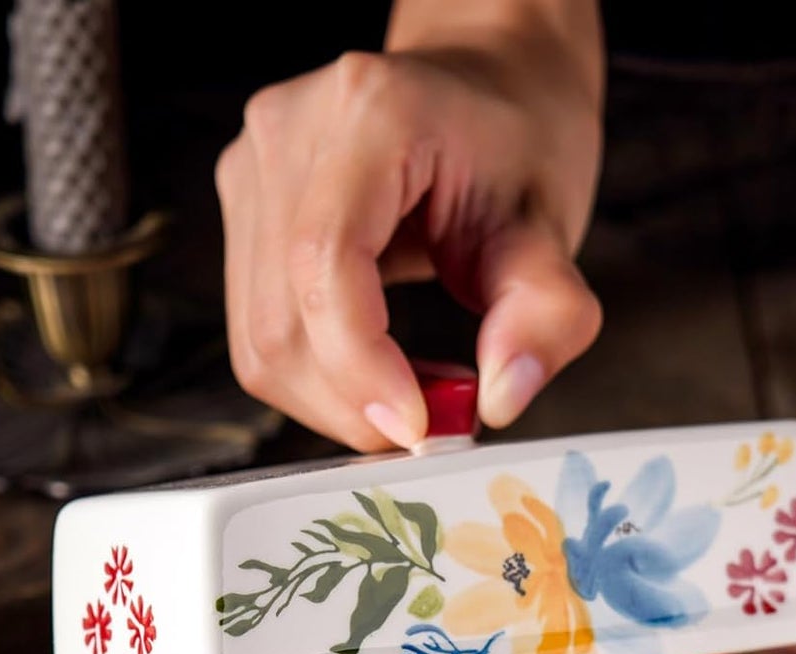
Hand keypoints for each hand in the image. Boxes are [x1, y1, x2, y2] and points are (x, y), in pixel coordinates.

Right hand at [214, 0, 604, 451]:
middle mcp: (288, 133)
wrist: (485, 88)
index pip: (324, 263)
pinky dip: (322, 381)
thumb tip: (503, 399)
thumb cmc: (514, 141)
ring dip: (339, 402)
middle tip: (436, 421)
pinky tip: (381, 369)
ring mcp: (252, 173)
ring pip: (261, 346)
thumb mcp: (550, 226)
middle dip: (357, 402)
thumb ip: (543, 315)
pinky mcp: (244, 215)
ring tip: (416, 387)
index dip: (361, 364)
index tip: (419, 423)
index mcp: (368, 113)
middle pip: (282, 323)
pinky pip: (262, 336)